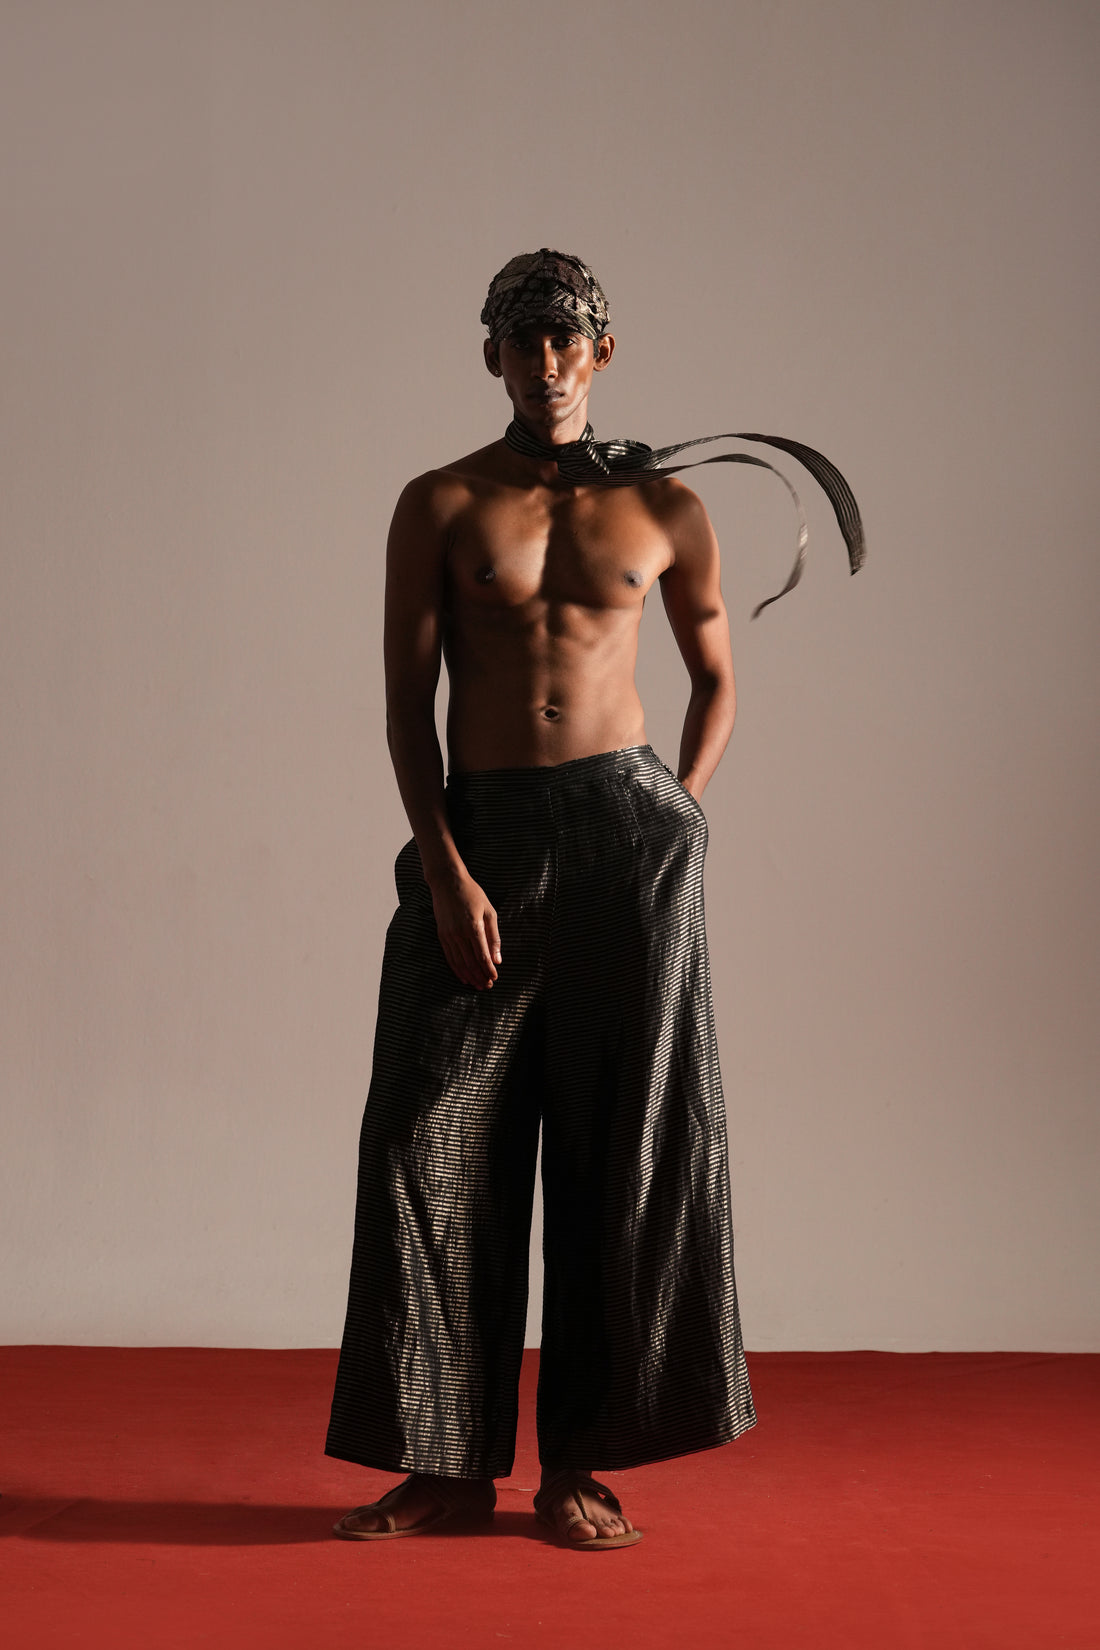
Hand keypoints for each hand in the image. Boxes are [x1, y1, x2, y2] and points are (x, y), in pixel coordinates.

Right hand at [428, 868, 502, 989]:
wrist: (447, 882)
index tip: (495, 978)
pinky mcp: (441, 935)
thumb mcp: (489, 912)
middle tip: (487, 986)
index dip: (489, 970)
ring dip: (469, 976)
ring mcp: (448, 935)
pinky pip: (449, 957)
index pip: (482, 956)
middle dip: (480, 977)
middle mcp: (459, 934)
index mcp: (473, 927)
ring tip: (477, 985)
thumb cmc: (472, 894)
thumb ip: (494, 936)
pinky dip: (456, 969)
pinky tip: (463, 976)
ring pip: (459, 963)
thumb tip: (498, 959)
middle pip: (470, 963)